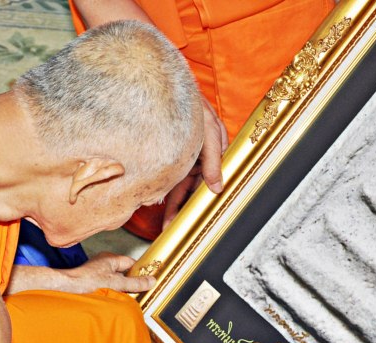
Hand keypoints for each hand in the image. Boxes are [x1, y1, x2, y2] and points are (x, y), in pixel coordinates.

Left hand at [59, 252, 155, 293]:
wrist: (66, 289)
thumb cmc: (87, 282)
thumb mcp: (117, 284)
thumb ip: (135, 283)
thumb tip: (151, 281)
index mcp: (110, 258)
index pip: (130, 263)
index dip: (139, 271)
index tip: (148, 280)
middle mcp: (103, 263)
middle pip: (123, 272)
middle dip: (130, 282)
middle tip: (139, 291)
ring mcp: (96, 272)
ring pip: (115, 280)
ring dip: (120, 289)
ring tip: (126, 297)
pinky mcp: (91, 282)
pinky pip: (106, 286)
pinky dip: (111, 292)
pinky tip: (112, 300)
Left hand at [162, 96, 228, 229]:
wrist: (158, 83)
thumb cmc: (192, 102)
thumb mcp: (207, 129)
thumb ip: (213, 158)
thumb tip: (218, 187)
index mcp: (212, 149)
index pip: (211, 181)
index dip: (203, 200)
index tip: (198, 218)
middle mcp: (197, 153)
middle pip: (191, 186)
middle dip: (183, 207)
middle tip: (174, 225)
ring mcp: (182, 153)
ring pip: (178, 183)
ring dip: (172, 202)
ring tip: (166, 222)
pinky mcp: (165, 151)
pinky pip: (166, 175)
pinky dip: (163, 188)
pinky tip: (157, 201)